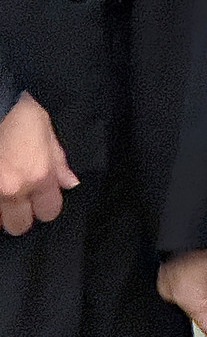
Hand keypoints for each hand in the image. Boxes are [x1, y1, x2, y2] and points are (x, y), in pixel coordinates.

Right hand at [0, 93, 78, 234]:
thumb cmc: (20, 111)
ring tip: (6, 191)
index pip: (49, 212)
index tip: (41, 198)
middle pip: (19, 226)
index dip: (46, 206)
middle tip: (19, 199)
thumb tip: (70, 183)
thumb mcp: (47, 130)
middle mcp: (14, 188)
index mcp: (39, 174)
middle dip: (20, 215)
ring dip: (1, 210)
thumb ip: (59, 162)